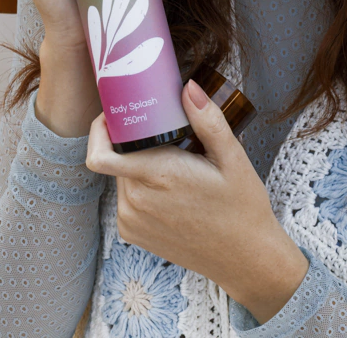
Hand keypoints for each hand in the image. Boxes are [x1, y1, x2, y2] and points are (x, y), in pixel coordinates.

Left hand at [86, 79, 308, 324]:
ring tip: (170, 157)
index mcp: (157, 177)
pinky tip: (169, 185)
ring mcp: (131, 222)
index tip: (119, 110)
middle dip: (130, 138)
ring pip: (120, 175)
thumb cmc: (241, 207)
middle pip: (114, 156)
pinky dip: (140, 185)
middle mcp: (136, 202)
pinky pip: (125, 197)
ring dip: (137, 162)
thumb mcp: (232, 157)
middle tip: (159, 127)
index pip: (101, 153)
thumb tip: (188, 87)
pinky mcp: (133, 235)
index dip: (101, 128)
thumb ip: (208, 119)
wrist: (245, 259)